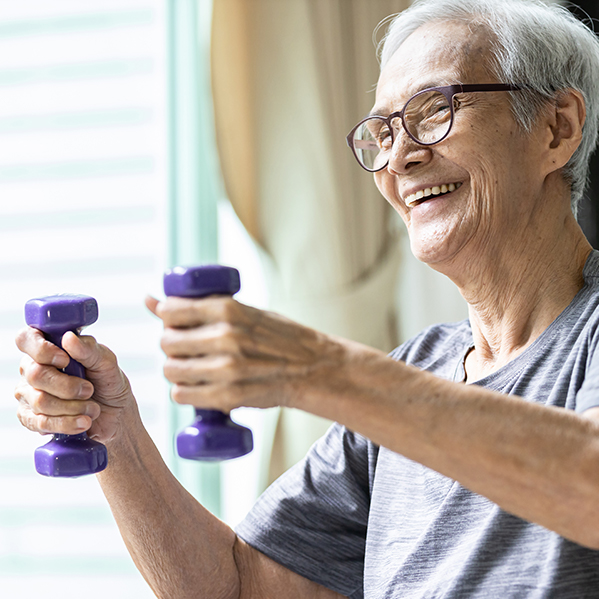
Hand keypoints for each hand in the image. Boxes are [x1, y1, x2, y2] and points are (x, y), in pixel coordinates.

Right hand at [15, 327, 135, 443]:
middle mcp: (32, 369)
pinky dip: (67, 423)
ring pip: (40, 401)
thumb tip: (68, 337)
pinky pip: (40, 422)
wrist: (115, 414)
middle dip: (68, 386)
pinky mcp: (31, 418)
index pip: (26, 339)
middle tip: (89, 390)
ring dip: (73, 407)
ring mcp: (29, 394)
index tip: (65, 360)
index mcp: (48, 347)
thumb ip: (88, 349)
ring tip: (92, 408)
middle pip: (35, 374)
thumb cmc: (107, 382)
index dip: (42, 350)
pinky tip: (83, 421)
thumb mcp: (106, 362)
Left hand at [146, 295, 347, 412]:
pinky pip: (182, 395)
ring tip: (190, 368)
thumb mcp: (243, 311)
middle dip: (171, 345)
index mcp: (229, 308)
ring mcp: (226, 368)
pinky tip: (195, 386)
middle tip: (185, 348)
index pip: (171, 310)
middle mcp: (225, 336)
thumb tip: (148, 299)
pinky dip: (184, 391)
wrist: (313, 368)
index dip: (167, 317)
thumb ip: (201, 307)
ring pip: (171, 370)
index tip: (175, 322)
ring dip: (175, 369)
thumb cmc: (278, 337)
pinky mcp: (228, 396)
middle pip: (168, 342)